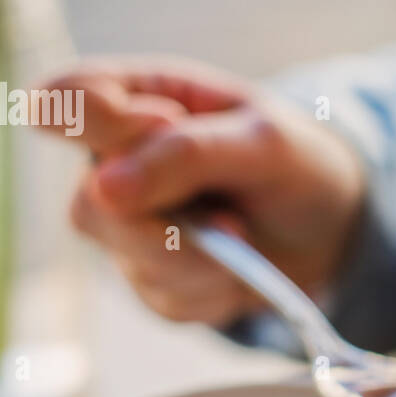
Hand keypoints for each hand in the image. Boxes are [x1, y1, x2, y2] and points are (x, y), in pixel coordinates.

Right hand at [32, 58, 365, 325]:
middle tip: (232, 217)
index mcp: (136, 97)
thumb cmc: (293, 161)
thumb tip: (103, 189)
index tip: (165, 123)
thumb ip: (188, 153)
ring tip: (242, 235)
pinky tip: (237, 267)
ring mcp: (125, 223)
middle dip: (172, 220)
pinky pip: (162, 299)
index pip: (67, 102)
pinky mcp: (147, 277)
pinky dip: (213, 289)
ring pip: (128, 256)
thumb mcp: (263, 141)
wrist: (328, 226)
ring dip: (202, 259)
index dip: (102, 122)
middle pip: (92, 201)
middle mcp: (115, 160)